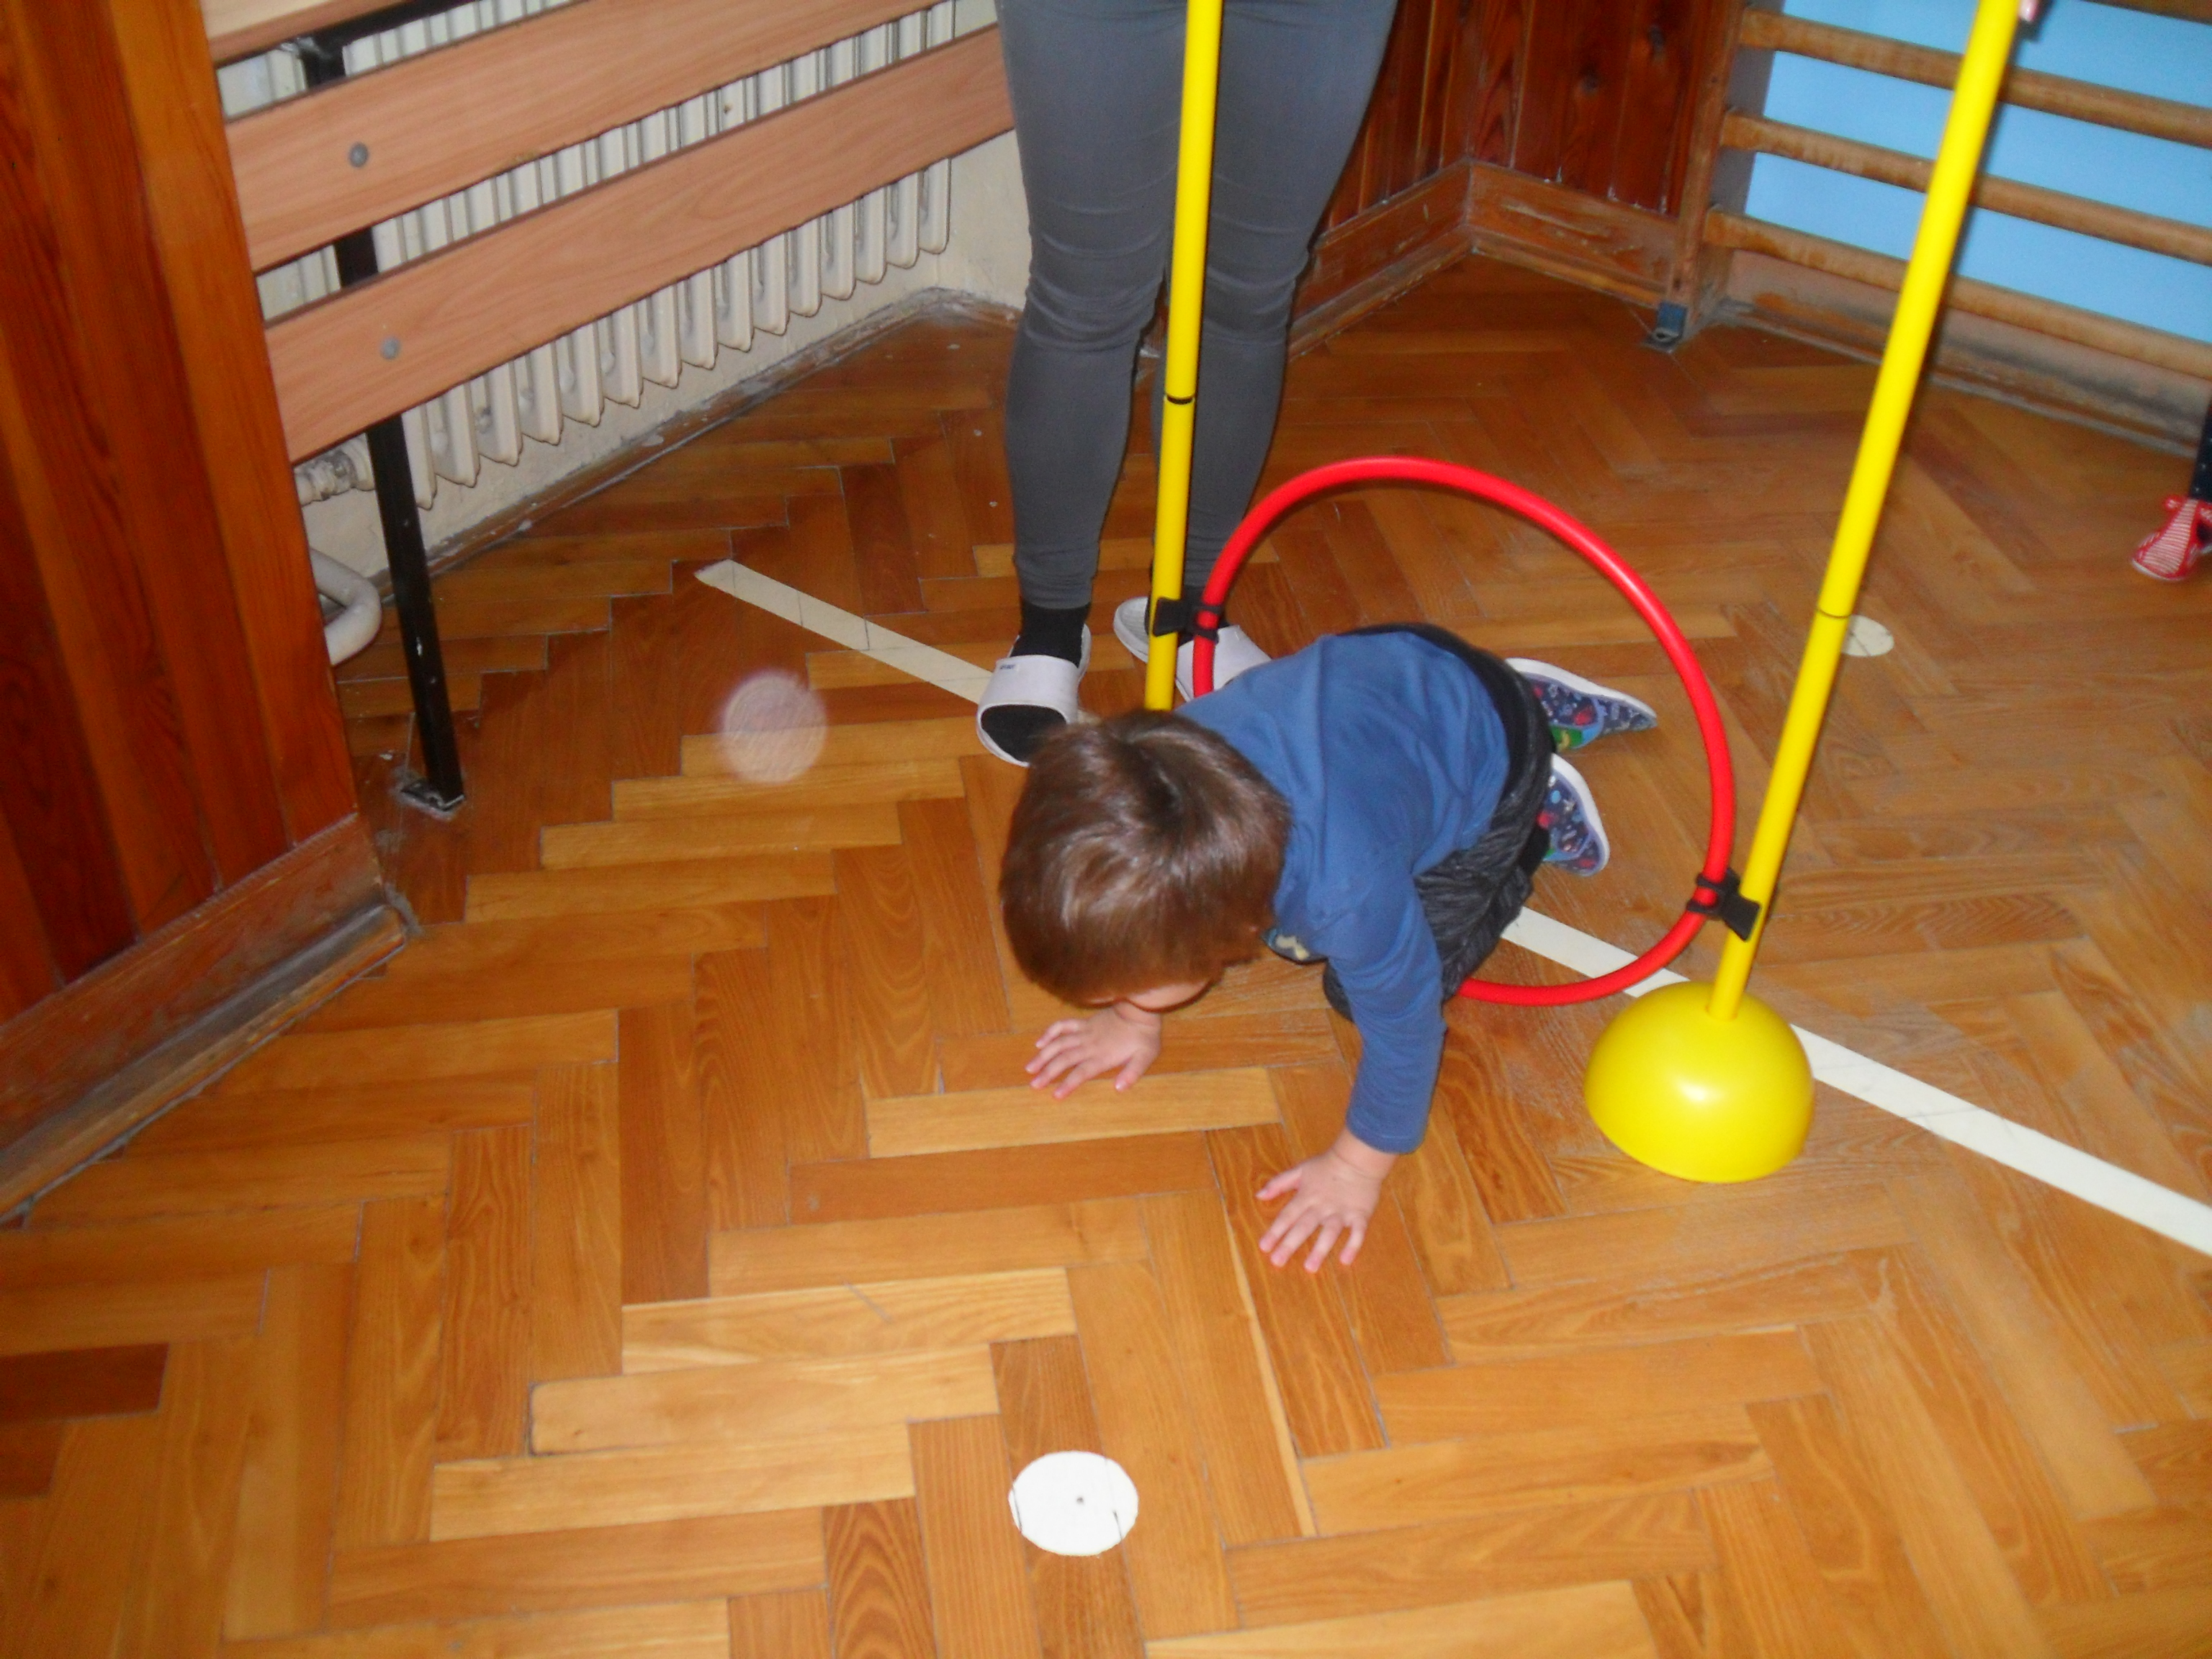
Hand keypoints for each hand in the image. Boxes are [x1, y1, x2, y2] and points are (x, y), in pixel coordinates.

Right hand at [1027, 1002, 1162, 1097]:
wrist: (1141, 1009)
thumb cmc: (1144, 1037)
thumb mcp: (1145, 1057)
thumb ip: (1132, 1073)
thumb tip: (1119, 1088)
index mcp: (1103, 1057)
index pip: (1081, 1072)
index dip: (1067, 1084)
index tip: (1055, 1095)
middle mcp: (1090, 1045)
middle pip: (1064, 1059)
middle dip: (1047, 1073)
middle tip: (1033, 1084)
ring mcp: (1085, 1032)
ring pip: (1058, 1043)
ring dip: (1043, 1055)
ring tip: (1030, 1067)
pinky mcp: (1084, 1022)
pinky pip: (1063, 1025)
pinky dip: (1050, 1032)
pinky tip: (1039, 1042)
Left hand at [1256, 1132, 1396, 1270]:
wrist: (1357, 1158)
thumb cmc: (1326, 1165)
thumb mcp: (1299, 1170)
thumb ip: (1279, 1183)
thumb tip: (1259, 1195)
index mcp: (1306, 1196)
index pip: (1288, 1216)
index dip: (1275, 1231)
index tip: (1264, 1247)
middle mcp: (1322, 1206)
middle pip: (1304, 1227)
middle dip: (1290, 1244)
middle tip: (1278, 1261)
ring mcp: (1342, 1212)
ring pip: (1329, 1232)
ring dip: (1320, 1250)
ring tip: (1310, 1267)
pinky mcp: (1360, 1214)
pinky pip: (1357, 1232)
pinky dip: (1352, 1246)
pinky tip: (1345, 1261)